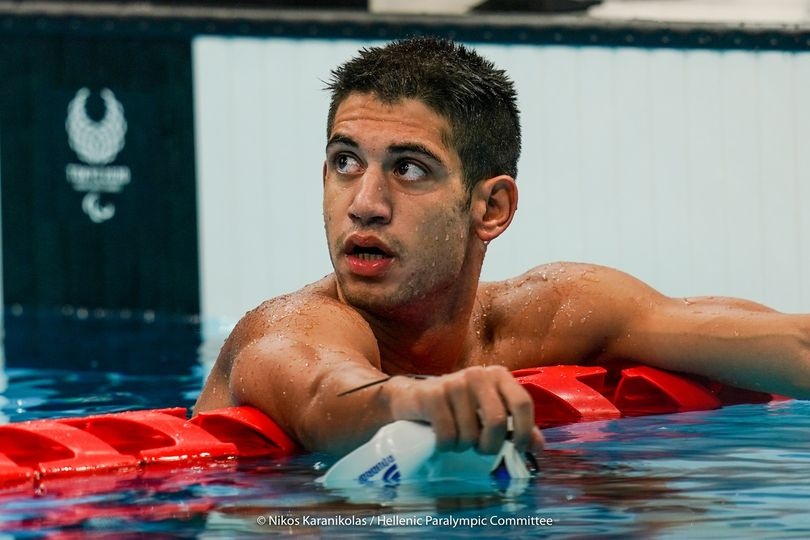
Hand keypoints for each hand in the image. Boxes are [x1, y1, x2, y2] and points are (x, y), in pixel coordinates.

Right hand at [388, 365, 543, 454]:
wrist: (412, 398)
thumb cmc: (457, 407)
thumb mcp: (488, 411)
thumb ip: (515, 426)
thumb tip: (538, 447)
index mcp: (498, 375)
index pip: (522, 403)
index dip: (524, 431)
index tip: (518, 449)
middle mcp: (477, 374)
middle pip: (496, 421)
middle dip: (490, 446)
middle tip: (482, 451)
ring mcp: (453, 382)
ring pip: (470, 433)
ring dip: (464, 447)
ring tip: (458, 440)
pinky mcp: (431, 394)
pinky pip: (448, 435)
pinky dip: (446, 446)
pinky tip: (442, 441)